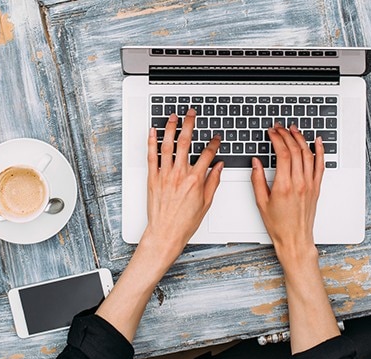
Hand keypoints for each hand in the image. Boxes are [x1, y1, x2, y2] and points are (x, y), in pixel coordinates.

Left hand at [142, 109, 223, 267]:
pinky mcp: (152, 178)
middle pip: (185, 143)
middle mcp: (179, 174)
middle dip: (189, 125)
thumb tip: (219, 167)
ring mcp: (164, 175)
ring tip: (173, 117)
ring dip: (170, 128)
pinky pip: (151, 156)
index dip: (213, 143)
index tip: (216, 137)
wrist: (165, 232)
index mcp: (195, 180)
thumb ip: (213, 182)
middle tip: (190, 114)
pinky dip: (151, 142)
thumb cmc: (184, 222)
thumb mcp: (206, 203)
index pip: (207, 154)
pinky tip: (153, 132)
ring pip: (168, 146)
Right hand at [251, 124, 323, 265]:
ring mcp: (310, 184)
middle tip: (279, 127)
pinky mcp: (317, 187)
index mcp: (284, 185)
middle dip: (286, 135)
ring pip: (308, 154)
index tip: (271, 132)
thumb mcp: (261, 202)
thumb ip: (257, 179)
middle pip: (295, 150)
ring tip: (294, 129)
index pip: (282, 154)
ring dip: (301, 139)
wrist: (295, 239)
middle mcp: (300, 183)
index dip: (276, 139)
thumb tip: (256, 162)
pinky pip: (321, 165)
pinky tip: (318, 141)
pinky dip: (320, 151)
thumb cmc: (278, 224)